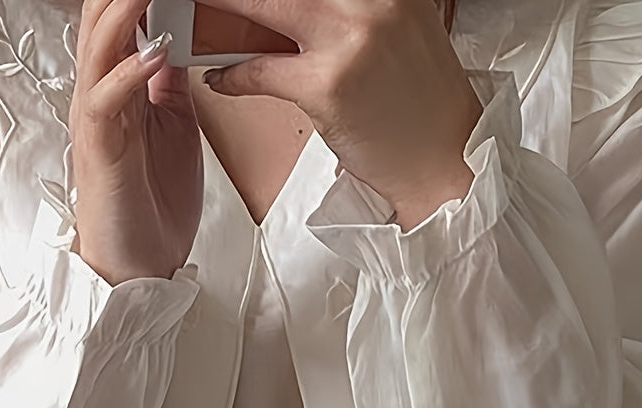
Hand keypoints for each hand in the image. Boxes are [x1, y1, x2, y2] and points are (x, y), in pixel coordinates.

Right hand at [70, 0, 203, 283]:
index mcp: (121, 85)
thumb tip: (181, 38)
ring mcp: (97, 119)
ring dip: (126, 10)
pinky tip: (156, 51)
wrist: (139, 265)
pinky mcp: (98, 148)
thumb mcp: (176, 126)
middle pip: (102, 18)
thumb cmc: (154, 204)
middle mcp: (102, 93)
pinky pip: (105, 99)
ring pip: (98, 46)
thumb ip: (172, 82)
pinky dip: (130, 72)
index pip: (122, 17)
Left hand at [198, 0, 483, 229]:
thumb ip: (349, 9)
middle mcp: (371, 0)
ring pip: (263, 8)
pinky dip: (231, 76)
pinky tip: (219, 78)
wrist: (442, 157)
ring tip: (199, 22)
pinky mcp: (326, 85)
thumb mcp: (395, 29)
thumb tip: (286, 9)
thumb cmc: (415, 101)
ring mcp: (349, 39)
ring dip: (222, 14)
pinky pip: (258, 71)